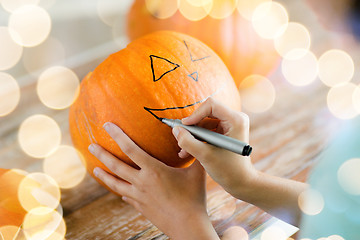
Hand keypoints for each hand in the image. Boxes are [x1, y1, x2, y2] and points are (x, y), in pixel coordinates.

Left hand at [88, 122, 218, 239]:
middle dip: (102, 154)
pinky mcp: (140, 207)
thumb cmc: (194, 198)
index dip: (118, 135)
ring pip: (116, 183)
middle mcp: (141, 182)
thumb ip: (196, 153)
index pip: (131, 149)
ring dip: (104, 175)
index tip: (107, 125)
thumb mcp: (198, 172)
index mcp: (153, 171)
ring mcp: (139, 196)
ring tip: (95, 169)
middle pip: (116, 166)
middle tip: (90, 145)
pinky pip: (126, 197)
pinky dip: (121, 192)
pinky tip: (120, 193)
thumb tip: (196, 138)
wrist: (187, 226)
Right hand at [172, 97, 256, 198]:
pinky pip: (207, 131)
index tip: (184, 127)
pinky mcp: (225, 133)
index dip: (195, 114)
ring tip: (183, 150)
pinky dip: (198, 140)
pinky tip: (187, 151)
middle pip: (206, 113)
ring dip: (193, 136)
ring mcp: (230, 125)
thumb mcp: (205, 156)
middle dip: (192, 127)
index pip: (211, 105)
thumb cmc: (229, 171)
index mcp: (235, 120)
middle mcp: (234, 119)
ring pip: (204, 123)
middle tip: (181, 138)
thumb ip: (187, 142)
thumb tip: (175, 129)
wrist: (242, 183)